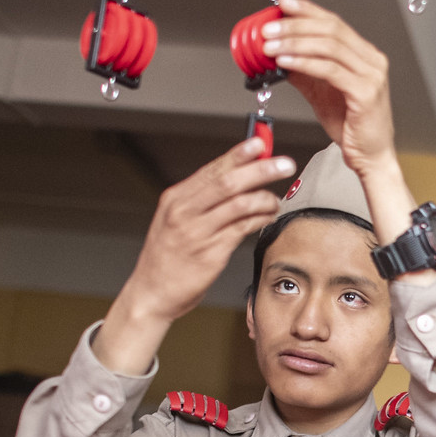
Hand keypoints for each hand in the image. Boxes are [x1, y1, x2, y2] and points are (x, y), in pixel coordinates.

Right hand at [94, 139, 296, 373]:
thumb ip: (202, 200)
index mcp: (176, 199)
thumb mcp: (175, 221)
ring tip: (276, 199)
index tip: (260, 143)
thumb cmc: (167, 258)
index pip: (212, 169)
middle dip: (260, 169)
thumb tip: (237, 177)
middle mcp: (184, 212)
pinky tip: (268, 216)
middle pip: (228, 182)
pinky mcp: (210, 254)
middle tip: (284, 164)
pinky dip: (260, 219)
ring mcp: (197, 233)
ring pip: (238, 204)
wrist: (151, 293)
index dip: (239, 154)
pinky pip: (242, 229)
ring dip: (264, 197)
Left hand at [263, 0, 395, 178]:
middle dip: (295, 25)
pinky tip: (286, 62)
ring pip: (329, 46)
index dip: (307, 10)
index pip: (333, 22)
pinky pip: (330, 70)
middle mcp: (371, 60)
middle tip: (270, 28)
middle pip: (330, 29)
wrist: (371, 156)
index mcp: (363, 55)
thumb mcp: (321, 93)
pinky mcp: (365, 92)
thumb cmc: (353, 127)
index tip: (284, 5)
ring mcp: (371, 75)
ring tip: (271, 45)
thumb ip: (303, 72)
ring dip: (295, 42)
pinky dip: (304, 63)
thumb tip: (279, 54)